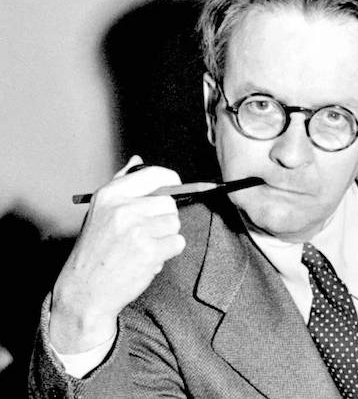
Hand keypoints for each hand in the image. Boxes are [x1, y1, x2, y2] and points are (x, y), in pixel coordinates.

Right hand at [49, 156, 185, 353]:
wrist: (85, 291)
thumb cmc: (95, 250)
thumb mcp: (100, 211)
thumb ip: (122, 184)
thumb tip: (138, 161)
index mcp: (110, 195)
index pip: (154, 175)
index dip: (170, 180)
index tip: (174, 187)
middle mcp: (123, 209)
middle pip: (169, 202)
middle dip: (164, 217)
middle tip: (148, 231)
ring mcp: (137, 231)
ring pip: (175, 224)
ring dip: (166, 236)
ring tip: (143, 246)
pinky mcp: (149, 251)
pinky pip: (177, 243)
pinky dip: (168, 252)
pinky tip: (148, 258)